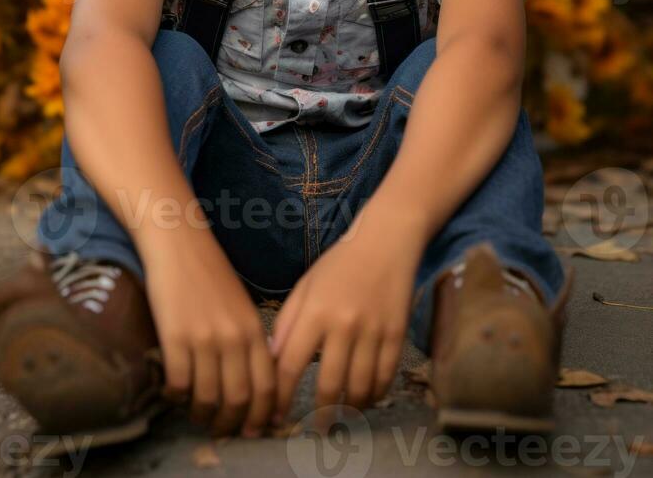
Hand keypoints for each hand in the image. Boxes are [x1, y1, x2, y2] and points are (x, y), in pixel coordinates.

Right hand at [143, 218, 275, 437]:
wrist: (179, 242)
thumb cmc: (209, 271)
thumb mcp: (241, 304)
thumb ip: (249, 340)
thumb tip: (252, 381)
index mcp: (254, 329)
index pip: (267, 386)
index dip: (262, 415)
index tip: (252, 429)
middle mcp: (234, 337)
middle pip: (239, 399)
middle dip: (230, 424)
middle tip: (221, 431)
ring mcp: (204, 337)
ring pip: (208, 397)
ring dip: (201, 415)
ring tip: (196, 415)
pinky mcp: (175, 336)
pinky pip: (178, 383)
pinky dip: (176, 397)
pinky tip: (173, 393)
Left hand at [269, 204, 422, 426]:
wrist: (386, 241)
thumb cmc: (340, 263)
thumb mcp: (306, 286)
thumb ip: (288, 322)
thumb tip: (273, 361)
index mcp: (314, 311)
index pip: (290, 365)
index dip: (280, 396)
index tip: (275, 415)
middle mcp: (343, 324)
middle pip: (328, 386)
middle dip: (318, 415)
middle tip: (314, 429)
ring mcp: (373, 331)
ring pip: (359, 388)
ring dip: (348, 411)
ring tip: (340, 418)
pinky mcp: (397, 334)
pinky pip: (385, 378)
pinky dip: (374, 395)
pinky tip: (365, 398)